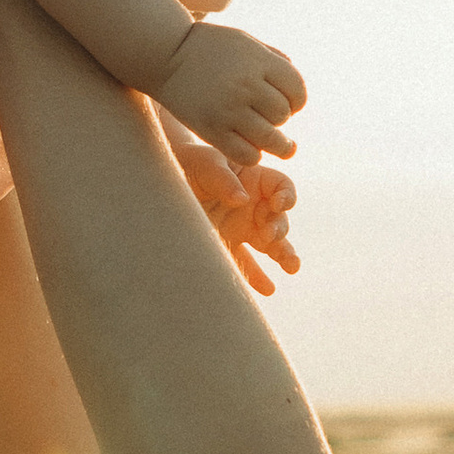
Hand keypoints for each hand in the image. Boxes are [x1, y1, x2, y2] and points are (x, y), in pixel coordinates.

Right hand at [154, 20, 307, 174]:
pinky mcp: (212, 130)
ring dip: (276, 143)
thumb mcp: (245, 42)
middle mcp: (246, 85)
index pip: (297, 90)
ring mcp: (229, 110)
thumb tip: (296, 90)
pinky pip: (246, 154)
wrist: (165, 55)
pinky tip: (251, 148)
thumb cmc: (209, 48)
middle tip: (268, 116)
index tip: (289, 103)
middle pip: (283, 114)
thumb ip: (273, 60)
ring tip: (279, 145)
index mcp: (258, 61)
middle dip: (280, 117)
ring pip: (270, 139)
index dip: (297, 100)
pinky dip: (254, 155)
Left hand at [155, 111, 301, 296]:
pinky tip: (268, 289)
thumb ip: (223, 179)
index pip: (282, 187)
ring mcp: (241, 228)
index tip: (279, 205)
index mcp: (254, 179)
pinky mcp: (225, 247)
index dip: (286, 196)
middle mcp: (253, 205)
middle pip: (278, 219)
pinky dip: (255, 277)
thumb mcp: (205, 164)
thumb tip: (242, 200)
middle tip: (269, 236)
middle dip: (279, 228)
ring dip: (283, 255)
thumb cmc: (188, 164)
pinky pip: (244, 264)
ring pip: (270, 245)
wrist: (161, 183)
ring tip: (292, 267)